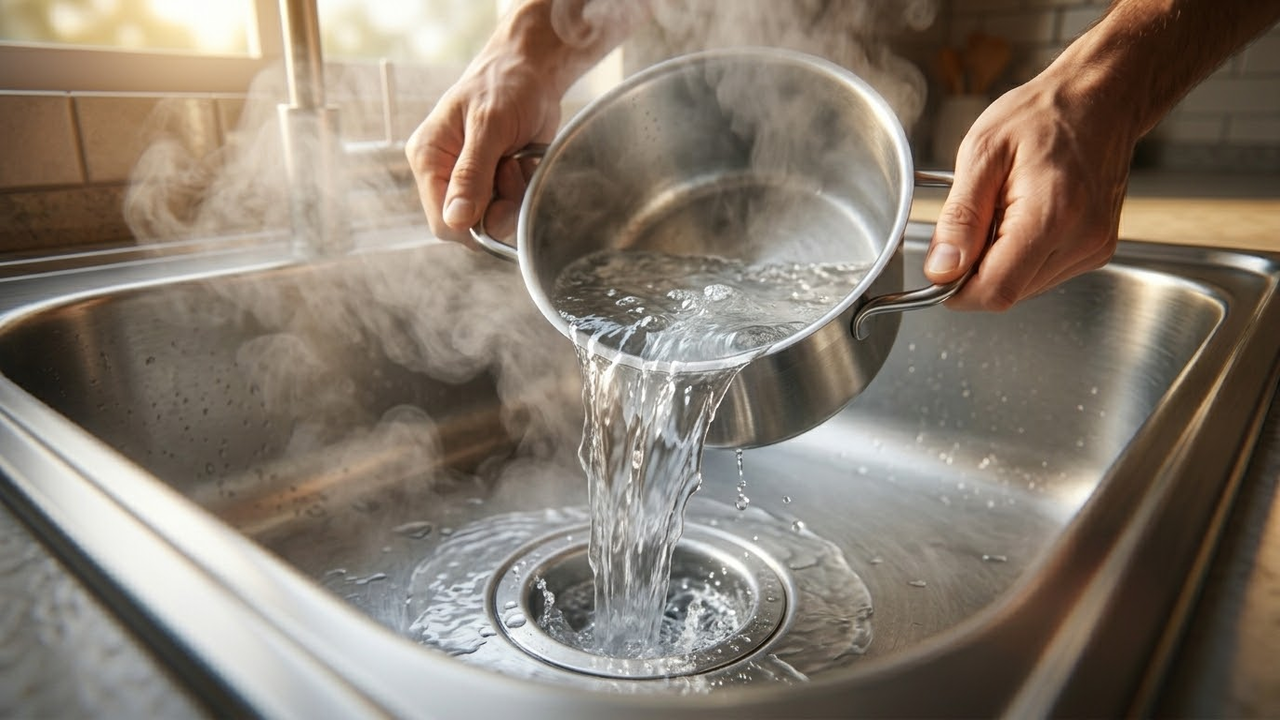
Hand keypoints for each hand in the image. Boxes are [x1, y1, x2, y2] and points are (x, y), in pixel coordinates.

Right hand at [405, 44, 563, 244]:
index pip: (442, 222)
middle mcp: (445, 176)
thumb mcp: (488, 125)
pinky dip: (524, 190)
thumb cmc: (505, 86)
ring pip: (494, 221)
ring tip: (518, 159)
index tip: (500, 197)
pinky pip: (510, 208)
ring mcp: (471, 181)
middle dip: (499, 207)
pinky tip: (524, 161)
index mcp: (429, 159)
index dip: (473, 224)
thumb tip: (454, 219)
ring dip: (515, 197)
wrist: (534, 72)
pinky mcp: (494, 183)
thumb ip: (471, 174)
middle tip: (512, 167)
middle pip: (470, 227)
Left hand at [923, 66, 1136, 310]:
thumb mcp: (982, 153)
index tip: (940, 270)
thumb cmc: (1042, 115)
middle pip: (1008, 292)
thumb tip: (941, 271)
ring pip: (1024, 288)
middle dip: (977, 271)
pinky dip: (1022, 256)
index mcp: (1051, 215)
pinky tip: (1024, 217)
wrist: (1099, 98)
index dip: (957, 291)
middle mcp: (1081, 240)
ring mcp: (1094, 248)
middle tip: (976, 220)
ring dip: (1000, 263)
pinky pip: (1043, 274)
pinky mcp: (1097, 249)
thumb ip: (960, 218)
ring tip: (1004, 211)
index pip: (996, 290)